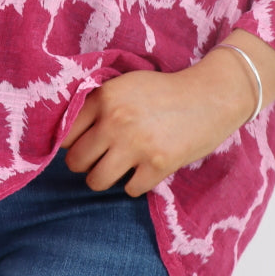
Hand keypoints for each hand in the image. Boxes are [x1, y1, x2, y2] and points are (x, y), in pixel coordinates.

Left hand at [60, 53, 254, 196]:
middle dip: (85, 164)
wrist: (210, 96)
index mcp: (104, 98)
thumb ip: (99, 103)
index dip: (71, 142)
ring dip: (104, 179)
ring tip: (117, 170)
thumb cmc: (165, 91)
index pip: (65, 133)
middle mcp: (115, 121)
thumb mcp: (126, 85)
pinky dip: (135, 184)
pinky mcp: (157, 165)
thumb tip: (69, 132)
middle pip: (75, 161)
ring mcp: (135, 145)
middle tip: (100, 159)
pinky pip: (129, 190)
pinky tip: (144, 171)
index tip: (82, 144)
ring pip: (96, 181)